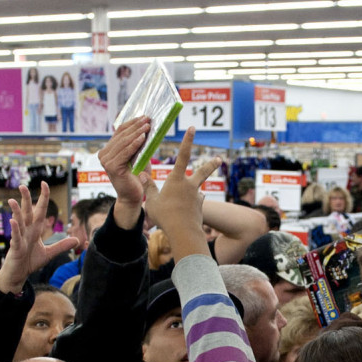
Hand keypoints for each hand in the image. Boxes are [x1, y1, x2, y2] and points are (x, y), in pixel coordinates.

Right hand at [0, 182, 78, 294]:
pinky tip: (13, 221)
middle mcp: (27, 231)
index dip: (43, 198)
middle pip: (27, 212)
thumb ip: (61, 245)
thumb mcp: (49, 254)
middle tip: (23, 186)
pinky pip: (15, 237)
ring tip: (12, 200)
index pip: (40, 211)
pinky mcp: (16, 248)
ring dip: (16, 212)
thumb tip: (77, 240)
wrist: (19, 275)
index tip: (44, 184)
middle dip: (25, 199)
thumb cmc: (30, 262)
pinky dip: (15, 230)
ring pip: (19, 222)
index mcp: (35, 230)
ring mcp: (20, 238)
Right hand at [99, 116, 152, 210]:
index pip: (120, 131)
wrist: (132, 197)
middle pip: (122, 135)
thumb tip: (147, 126)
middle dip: (136, 126)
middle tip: (148, 119)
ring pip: (124, 142)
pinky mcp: (112, 167)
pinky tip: (143, 138)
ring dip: (137, 133)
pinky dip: (134, 144)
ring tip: (147, 126)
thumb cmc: (137, 177)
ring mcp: (106, 161)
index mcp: (108, 150)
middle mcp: (104, 154)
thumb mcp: (138, 156)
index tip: (144, 116)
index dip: (132, 123)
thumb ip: (138, 144)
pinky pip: (125, 152)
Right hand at [154, 129, 223, 263]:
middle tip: (219, 159)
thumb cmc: (165, 216)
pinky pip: (196, 203)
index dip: (187, 141)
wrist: (183, 233)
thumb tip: (142, 173)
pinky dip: (191, 206)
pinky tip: (186, 214)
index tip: (192, 128)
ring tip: (180, 205)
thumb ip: (149, 187)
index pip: (183, 155)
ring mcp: (197, 197)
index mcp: (176, 180)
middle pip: (203, 171)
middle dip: (211, 164)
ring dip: (193, 193)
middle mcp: (190, 185)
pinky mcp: (200, 208)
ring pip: (197, 190)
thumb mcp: (152, 201)